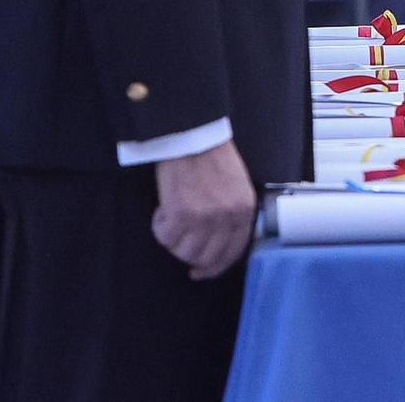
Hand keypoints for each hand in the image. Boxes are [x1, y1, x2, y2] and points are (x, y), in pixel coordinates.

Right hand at [152, 140, 258, 279]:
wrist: (192, 135)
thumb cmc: (212, 156)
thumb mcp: (237, 185)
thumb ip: (233, 214)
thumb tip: (218, 243)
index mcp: (244, 211)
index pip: (232, 253)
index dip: (215, 266)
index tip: (201, 270)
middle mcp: (226, 218)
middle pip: (206, 258)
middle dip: (190, 256)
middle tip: (179, 245)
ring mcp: (203, 218)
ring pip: (184, 252)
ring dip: (173, 241)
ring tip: (171, 219)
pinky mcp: (179, 214)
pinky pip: (165, 237)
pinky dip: (160, 228)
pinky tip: (162, 211)